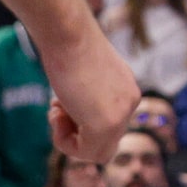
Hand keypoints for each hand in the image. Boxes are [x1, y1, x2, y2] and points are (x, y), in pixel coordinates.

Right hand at [43, 27, 140, 163]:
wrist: (69, 34)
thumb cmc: (69, 47)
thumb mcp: (85, 77)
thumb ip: (90, 98)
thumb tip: (80, 119)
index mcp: (127, 89)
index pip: (110, 125)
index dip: (82, 124)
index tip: (62, 105)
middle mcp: (130, 101)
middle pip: (105, 141)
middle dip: (76, 132)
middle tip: (56, 110)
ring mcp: (122, 114)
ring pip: (97, 152)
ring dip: (69, 139)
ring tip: (55, 111)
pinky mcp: (108, 123)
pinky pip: (87, 153)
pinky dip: (65, 142)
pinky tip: (56, 116)